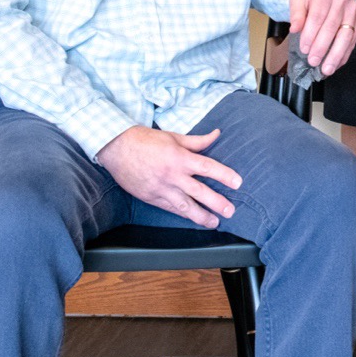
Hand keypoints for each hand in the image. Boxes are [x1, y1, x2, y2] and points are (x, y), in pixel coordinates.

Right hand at [97, 125, 242, 227]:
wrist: (118, 149)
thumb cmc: (147, 140)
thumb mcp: (174, 137)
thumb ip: (197, 140)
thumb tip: (217, 134)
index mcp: (180, 157)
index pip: (208, 167)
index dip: (224, 175)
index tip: (237, 183)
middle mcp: (173, 175)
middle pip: (199, 191)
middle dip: (217, 203)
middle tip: (230, 211)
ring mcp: (162, 189)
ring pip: (185, 206)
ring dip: (202, 216)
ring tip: (214, 222)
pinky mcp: (152, 198)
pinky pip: (171, 208)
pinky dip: (183, 215)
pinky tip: (193, 219)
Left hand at [289, 0, 355, 75]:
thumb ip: (296, 13)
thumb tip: (294, 29)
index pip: (318, 15)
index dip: (311, 34)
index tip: (304, 49)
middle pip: (332, 26)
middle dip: (322, 47)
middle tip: (313, 61)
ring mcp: (353, 9)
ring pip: (346, 35)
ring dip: (336, 54)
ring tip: (327, 68)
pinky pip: (353, 39)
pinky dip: (345, 53)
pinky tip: (337, 63)